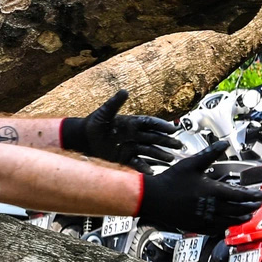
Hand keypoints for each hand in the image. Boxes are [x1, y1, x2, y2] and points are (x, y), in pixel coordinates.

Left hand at [63, 91, 182, 167]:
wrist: (83, 139)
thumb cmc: (93, 124)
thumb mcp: (104, 112)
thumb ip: (115, 103)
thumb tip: (124, 91)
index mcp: (132, 123)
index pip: (150, 123)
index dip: (162, 126)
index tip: (172, 128)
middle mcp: (134, 135)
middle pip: (154, 138)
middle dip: (167, 142)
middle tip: (178, 145)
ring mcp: (131, 147)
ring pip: (149, 151)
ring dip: (160, 155)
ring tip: (171, 159)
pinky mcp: (125, 158)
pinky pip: (138, 163)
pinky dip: (145, 167)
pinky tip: (152, 171)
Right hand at [137, 151, 261, 233]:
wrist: (153, 198)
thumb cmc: (171, 180)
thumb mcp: (192, 163)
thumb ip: (210, 153)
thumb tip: (224, 143)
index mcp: (212, 191)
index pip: (239, 196)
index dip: (253, 196)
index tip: (261, 194)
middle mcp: (211, 207)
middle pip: (238, 210)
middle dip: (250, 207)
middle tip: (258, 204)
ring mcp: (204, 219)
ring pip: (229, 222)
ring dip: (241, 218)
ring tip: (248, 215)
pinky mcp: (196, 226)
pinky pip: (216, 229)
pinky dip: (225, 227)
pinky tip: (228, 225)